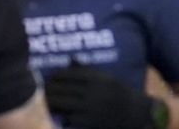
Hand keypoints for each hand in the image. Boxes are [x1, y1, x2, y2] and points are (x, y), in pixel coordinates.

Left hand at [43, 63, 157, 128]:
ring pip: (61, 103)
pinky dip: (62, 115)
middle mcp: (92, 92)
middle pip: (60, 89)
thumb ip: (87, 70)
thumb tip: (70, 59)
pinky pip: (69, 117)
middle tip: (44, 89)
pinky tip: (58, 113)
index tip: (49, 78)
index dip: (53, 76)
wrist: (137, 113)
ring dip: (50, 102)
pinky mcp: (90, 122)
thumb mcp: (105, 77)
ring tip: (47, 100)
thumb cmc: (118, 92)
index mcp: (95, 79)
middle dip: (49, 89)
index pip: (65, 75)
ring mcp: (91, 108)